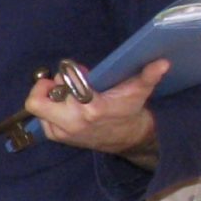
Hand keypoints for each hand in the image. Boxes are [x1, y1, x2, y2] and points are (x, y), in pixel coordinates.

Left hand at [22, 58, 165, 155]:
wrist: (127, 138)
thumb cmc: (129, 109)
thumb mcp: (139, 91)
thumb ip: (148, 75)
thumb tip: (163, 62)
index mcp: (91, 108)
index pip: (62, 86)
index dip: (65, 74)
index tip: (77, 70)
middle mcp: (72, 122)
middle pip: (38, 100)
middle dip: (48, 86)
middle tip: (63, 81)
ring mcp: (62, 132)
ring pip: (38, 107)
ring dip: (48, 97)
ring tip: (66, 93)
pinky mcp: (56, 137)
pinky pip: (40, 117)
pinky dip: (48, 108)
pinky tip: (65, 104)